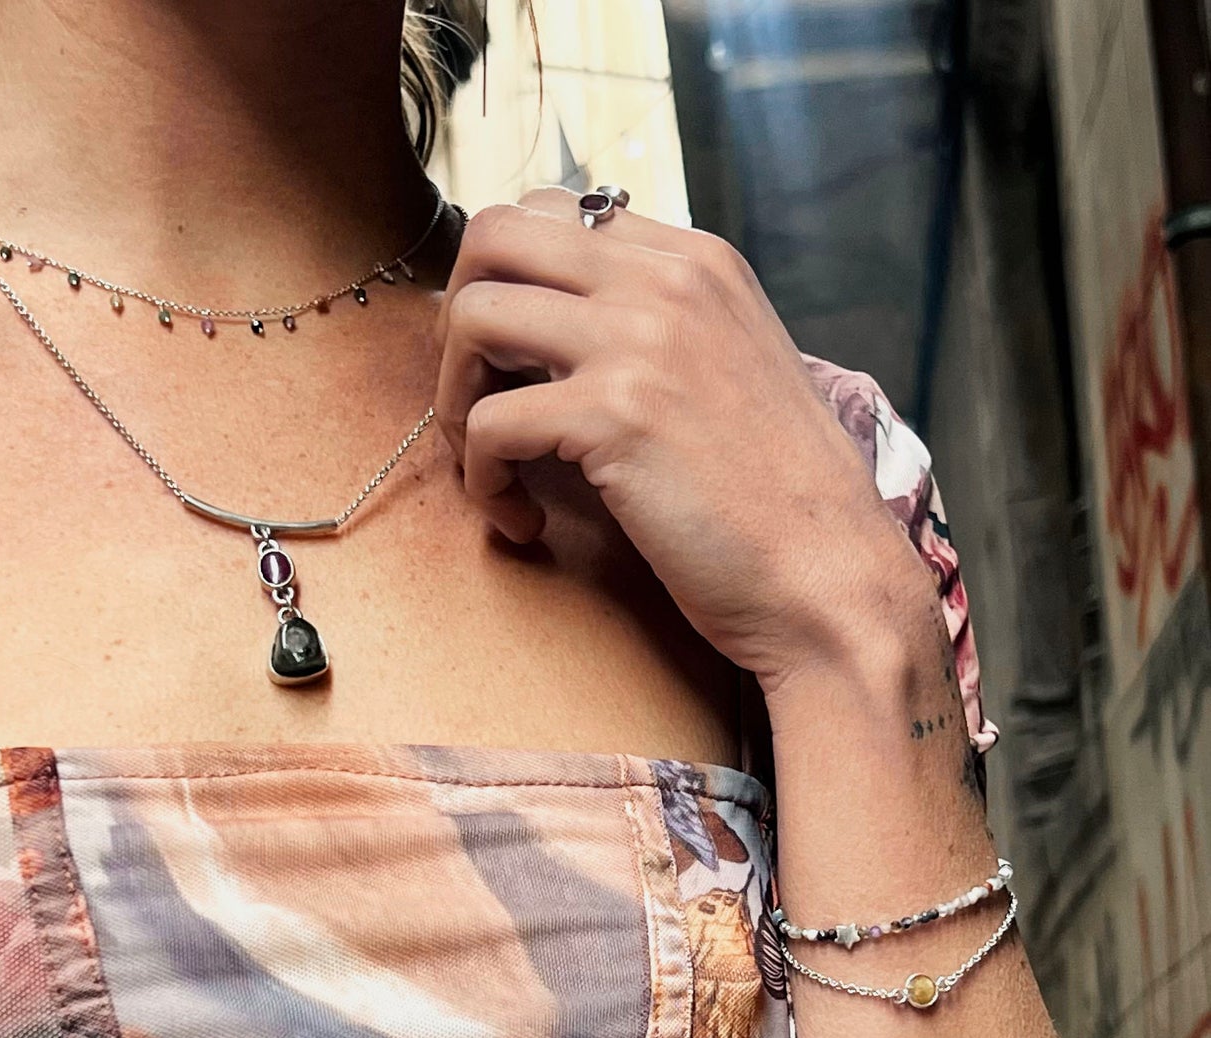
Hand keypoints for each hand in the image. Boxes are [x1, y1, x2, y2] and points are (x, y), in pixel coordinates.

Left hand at [434, 190, 942, 693]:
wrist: (829, 578)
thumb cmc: (775, 503)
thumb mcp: (729, 374)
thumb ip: (660, 333)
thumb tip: (560, 335)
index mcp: (696, 261)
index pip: (552, 214)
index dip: (504, 286)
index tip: (505, 364)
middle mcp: (666, 279)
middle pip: (494, 234)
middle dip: (456, 318)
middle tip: (474, 400)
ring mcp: (641, 339)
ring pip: (473, 317)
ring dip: (454, 400)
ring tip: (490, 466)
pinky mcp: (615, 415)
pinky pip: (487, 424)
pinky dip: (483, 481)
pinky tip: (522, 520)